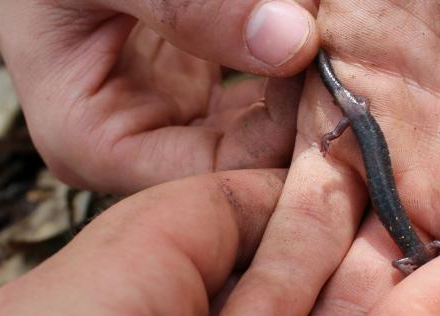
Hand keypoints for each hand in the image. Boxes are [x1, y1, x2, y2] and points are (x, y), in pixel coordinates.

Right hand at [0, 0, 319, 192]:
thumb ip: (188, 6)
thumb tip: (291, 42)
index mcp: (91, 144)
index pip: (210, 175)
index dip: (278, 140)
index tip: (330, 80)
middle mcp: (131, 149)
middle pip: (240, 164)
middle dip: (296, 119)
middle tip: (348, 71)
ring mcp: (162, 123)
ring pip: (254, 134)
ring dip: (297, 96)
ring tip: (337, 55)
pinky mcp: (188, 94)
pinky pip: (254, 101)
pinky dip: (284, 72)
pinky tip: (313, 45)